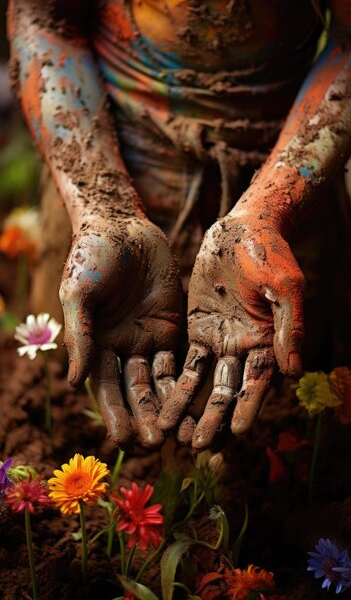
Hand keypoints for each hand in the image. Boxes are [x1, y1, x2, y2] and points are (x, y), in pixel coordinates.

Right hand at [59, 216, 182, 447]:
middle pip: (137, 391)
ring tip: (186, 432)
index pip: (106, 389)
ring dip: (173, 406)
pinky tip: (204, 399)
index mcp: (96, 347)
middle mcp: (124, 349)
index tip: (124, 440)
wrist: (121, 225)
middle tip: (159, 444)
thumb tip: (73, 384)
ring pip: (164, 380)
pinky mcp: (174, 325)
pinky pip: (185, 355)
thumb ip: (80, 336)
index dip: (114, 414)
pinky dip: (192, 378)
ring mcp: (151, 338)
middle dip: (147, 416)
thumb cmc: (91, 257)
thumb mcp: (79, 295)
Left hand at [158, 214, 304, 448]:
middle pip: (228, 390)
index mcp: (268, 342)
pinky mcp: (197, 328)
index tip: (237, 432)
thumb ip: (287, 327)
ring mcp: (219, 339)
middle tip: (200, 446)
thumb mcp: (285, 287)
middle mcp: (244, 348)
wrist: (242, 229)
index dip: (248, 406)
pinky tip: (160, 401)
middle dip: (214, 417)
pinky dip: (174, 381)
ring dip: (189, 407)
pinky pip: (184, 359)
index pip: (258, 382)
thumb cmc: (270, 254)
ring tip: (172, 432)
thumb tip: (293, 373)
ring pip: (202, 381)